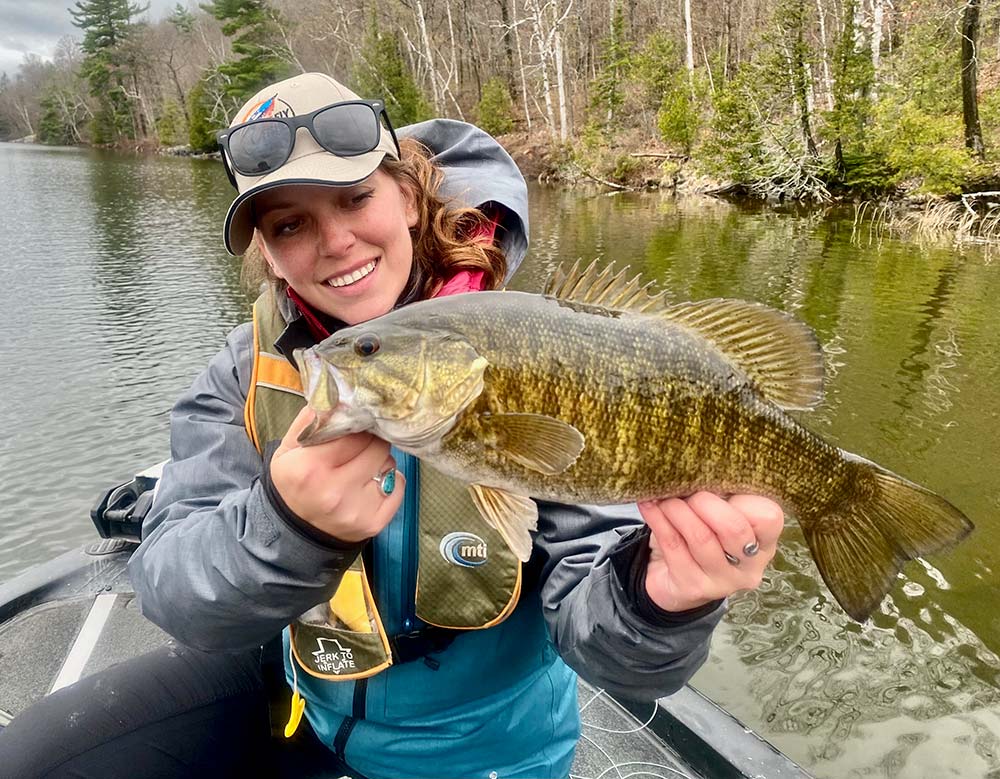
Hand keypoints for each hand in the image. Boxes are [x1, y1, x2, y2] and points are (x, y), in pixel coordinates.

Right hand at [269, 406, 403, 541]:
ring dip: (380, 459)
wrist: (296, 531)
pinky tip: (371, 483)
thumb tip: (340, 394)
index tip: (355, 425)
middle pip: (376, 446)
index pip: (353, 431)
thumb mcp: (289, 448)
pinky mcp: (375, 523)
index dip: (356, 424)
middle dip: (370, 440)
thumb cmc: (295, 482)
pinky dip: (390, 480)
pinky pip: (399, 485)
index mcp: (310, 468)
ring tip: (362, 465)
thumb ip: (312, 419)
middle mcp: (335, 492)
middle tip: (360, 444)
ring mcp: (357, 511)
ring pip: (390, 463)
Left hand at [637, 492, 783, 612]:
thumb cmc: (703, 534)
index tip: (715, 484)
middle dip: (704, 503)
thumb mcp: (719, 515)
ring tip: (663, 497)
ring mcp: (723, 581)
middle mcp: (750, 566)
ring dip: (677, 510)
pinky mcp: (694, 587)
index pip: (767, 517)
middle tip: (685, 491)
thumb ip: (719, 495)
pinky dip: (658, 520)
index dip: (741, 497)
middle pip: (734, 528)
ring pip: (701, 537)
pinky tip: (649, 506)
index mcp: (765, 542)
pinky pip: (674, 546)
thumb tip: (694, 467)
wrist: (674, 579)